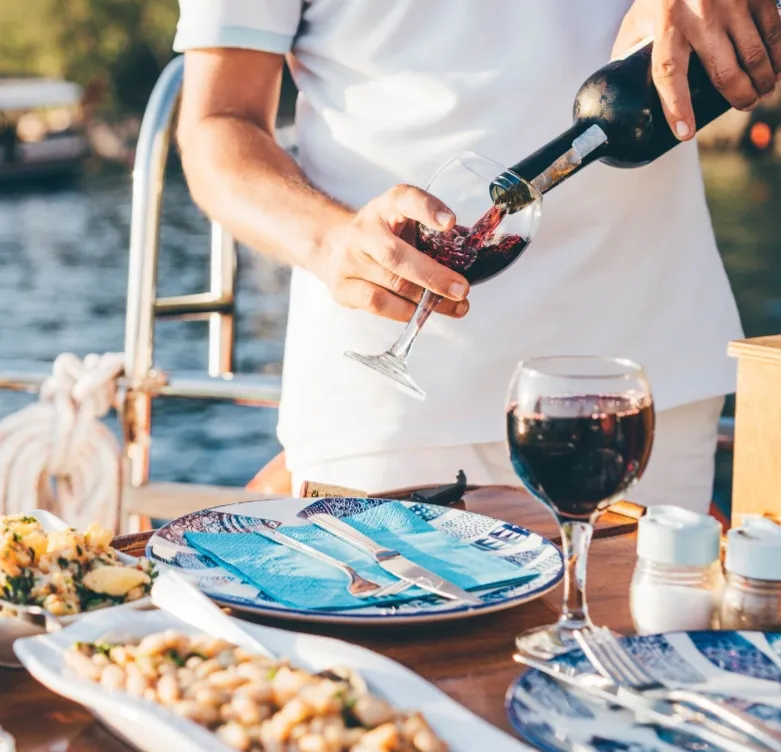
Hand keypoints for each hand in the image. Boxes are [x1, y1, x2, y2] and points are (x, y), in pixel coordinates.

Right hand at [310, 184, 470, 321]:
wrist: (331, 247)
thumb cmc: (382, 237)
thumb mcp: (402, 223)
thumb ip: (430, 236)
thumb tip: (473, 260)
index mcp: (385, 207)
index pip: (404, 199)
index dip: (427, 209)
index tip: (450, 223)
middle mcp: (364, 231)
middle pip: (397, 255)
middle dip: (434, 276)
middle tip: (462, 289)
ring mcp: (349, 260)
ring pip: (391, 284)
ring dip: (426, 301)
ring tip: (455, 307)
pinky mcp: (342, 287)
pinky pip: (378, 303)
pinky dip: (404, 312)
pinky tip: (422, 315)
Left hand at [613, 0, 780, 139]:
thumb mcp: (639, 17)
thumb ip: (630, 50)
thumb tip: (621, 86)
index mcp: (666, 25)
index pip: (669, 74)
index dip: (677, 107)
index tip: (685, 132)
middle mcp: (700, 16)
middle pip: (723, 72)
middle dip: (738, 97)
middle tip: (744, 105)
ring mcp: (732, 3)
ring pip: (754, 55)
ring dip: (762, 80)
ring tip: (762, 92)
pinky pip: (773, 30)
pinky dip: (778, 54)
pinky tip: (776, 67)